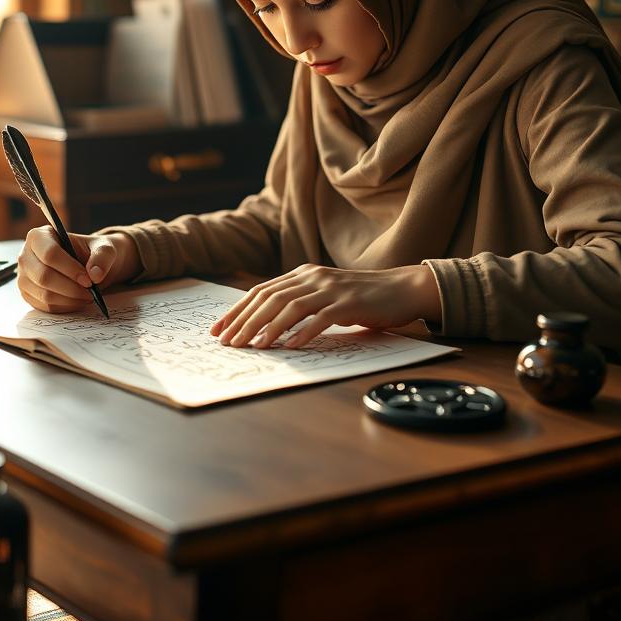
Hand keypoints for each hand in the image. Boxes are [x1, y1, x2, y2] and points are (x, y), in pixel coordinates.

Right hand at [17, 228, 141, 312]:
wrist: (86, 265)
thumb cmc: (91, 252)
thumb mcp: (104, 248)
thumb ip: (102, 256)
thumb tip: (95, 274)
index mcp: (39, 236)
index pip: (49, 254)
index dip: (70, 269)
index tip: (89, 280)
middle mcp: (25, 256)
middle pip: (44, 277)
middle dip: (71, 288)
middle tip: (90, 292)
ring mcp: (24, 277)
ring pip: (44, 295)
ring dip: (70, 299)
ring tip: (88, 296)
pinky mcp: (28, 295)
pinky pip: (45, 307)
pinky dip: (65, 307)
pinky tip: (78, 300)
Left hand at [210, 263, 441, 348]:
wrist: (401, 289)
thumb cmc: (361, 297)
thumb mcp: (324, 294)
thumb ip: (299, 301)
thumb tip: (265, 324)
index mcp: (303, 274)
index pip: (261, 291)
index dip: (237, 310)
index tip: (219, 329)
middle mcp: (313, 277)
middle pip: (270, 298)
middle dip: (245, 321)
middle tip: (228, 342)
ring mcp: (331, 288)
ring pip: (291, 307)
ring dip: (268, 328)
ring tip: (253, 347)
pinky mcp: (350, 303)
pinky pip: (322, 318)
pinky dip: (304, 332)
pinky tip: (291, 346)